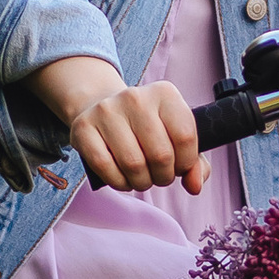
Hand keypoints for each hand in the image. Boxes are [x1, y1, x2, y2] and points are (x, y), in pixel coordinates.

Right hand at [36, 56, 205, 194]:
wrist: (103, 110)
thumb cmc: (147, 128)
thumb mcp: (175, 136)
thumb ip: (194, 163)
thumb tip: (194, 186)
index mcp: (164, 93)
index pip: (185, 136)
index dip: (186, 162)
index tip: (178, 166)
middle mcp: (135, 96)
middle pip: (160, 155)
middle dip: (163, 176)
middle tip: (158, 175)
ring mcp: (106, 110)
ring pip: (133, 165)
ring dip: (141, 182)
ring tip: (141, 178)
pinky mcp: (83, 127)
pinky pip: (106, 167)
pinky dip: (118, 182)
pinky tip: (123, 178)